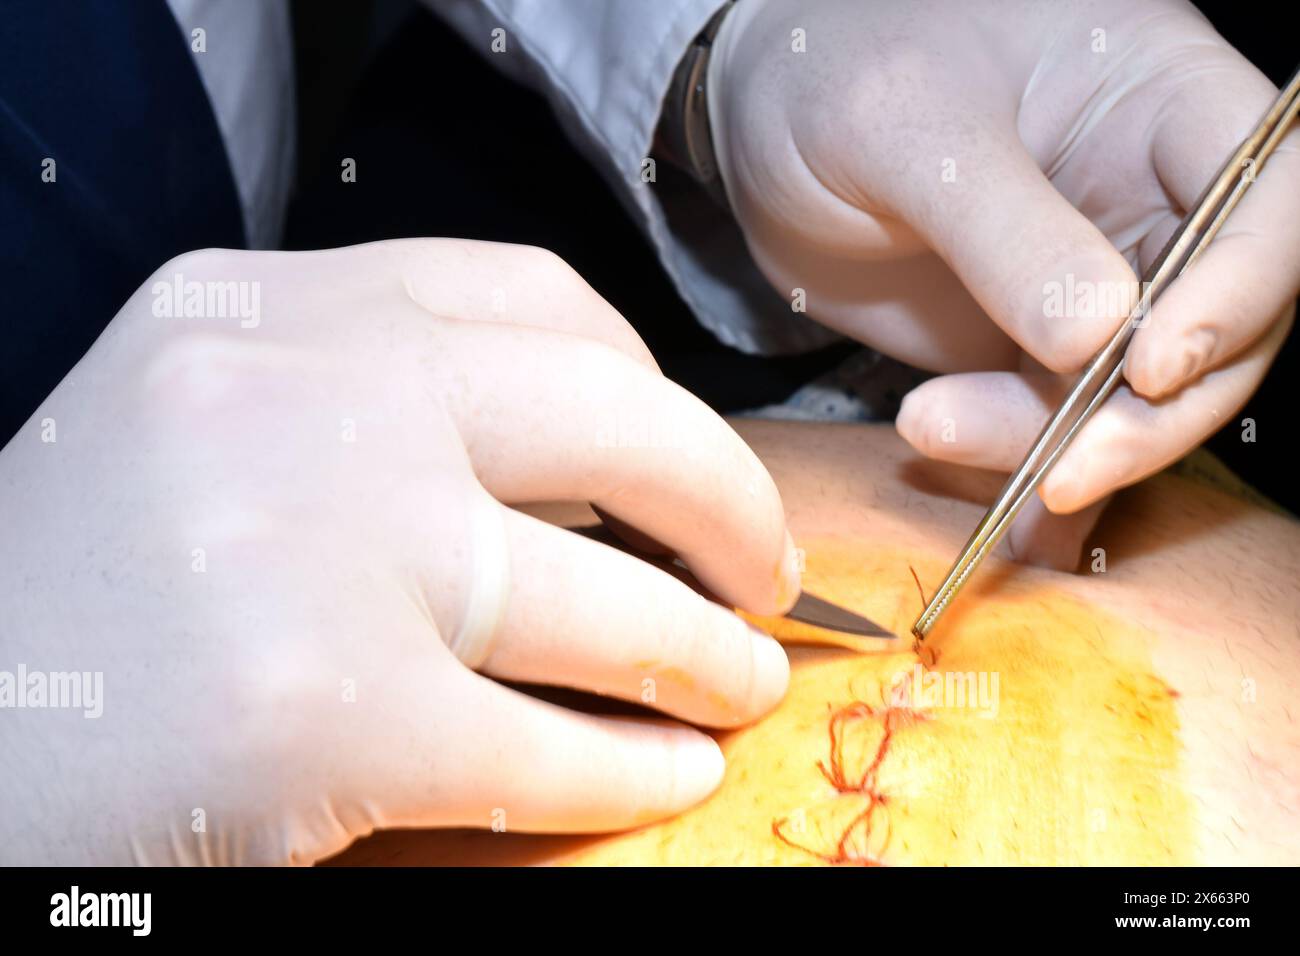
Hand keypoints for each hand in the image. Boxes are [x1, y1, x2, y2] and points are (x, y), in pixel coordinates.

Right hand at [0, 240, 799, 863]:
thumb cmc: (84, 589)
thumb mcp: (206, 426)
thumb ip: (373, 404)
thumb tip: (593, 464)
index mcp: (265, 311)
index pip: (530, 299)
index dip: (645, 377)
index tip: (682, 450)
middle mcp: (295, 399)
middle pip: (614, 421)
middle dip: (729, 502)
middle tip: (765, 568)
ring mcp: (317, 551)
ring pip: (605, 599)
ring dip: (705, 654)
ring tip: (741, 681)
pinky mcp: (327, 717)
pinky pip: (547, 747)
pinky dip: (633, 769)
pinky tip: (671, 774)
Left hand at [709, 0, 1297, 566]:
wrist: (760, 122)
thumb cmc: (837, 71)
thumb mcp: (910, 130)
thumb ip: (1004, 228)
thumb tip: (1099, 336)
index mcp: (1158, 104)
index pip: (1272, 203)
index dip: (1240, 294)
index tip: (1148, 367)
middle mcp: (1149, 201)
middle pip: (1225, 328)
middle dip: (1150, 416)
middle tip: (1060, 468)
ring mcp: (1092, 283)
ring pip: (1138, 400)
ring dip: (1060, 449)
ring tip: (930, 427)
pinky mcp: (1028, 346)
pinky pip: (1060, 424)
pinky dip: (1033, 476)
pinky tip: (1001, 522)